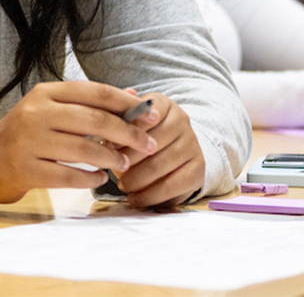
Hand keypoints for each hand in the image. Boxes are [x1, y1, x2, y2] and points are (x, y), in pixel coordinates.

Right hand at [0, 81, 159, 204]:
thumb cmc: (27, 132)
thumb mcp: (52, 108)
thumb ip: (90, 102)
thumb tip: (135, 94)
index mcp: (45, 93)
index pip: (95, 92)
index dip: (127, 103)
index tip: (152, 114)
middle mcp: (35, 113)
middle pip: (94, 120)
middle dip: (128, 133)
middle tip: (148, 144)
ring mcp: (29, 141)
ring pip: (84, 149)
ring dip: (111, 159)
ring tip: (123, 164)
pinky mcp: (26, 168)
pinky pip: (69, 175)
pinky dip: (90, 178)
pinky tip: (100, 178)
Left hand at [108, 91, 204, 207]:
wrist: (173, 148)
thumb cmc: (141, 133)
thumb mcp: (128, 119)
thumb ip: (116, 115)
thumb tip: (106, 110)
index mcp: (163, 104)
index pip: (144, 113)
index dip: (123, 130)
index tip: (107, 144)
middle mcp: (182, 121)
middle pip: (150, 142)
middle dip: (126, 158)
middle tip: (110, 168)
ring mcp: (193, 145)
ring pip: (159, 166)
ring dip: (136, 180)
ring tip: (122, 185)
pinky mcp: (198, 169)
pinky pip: (173, 186)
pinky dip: (150, 196)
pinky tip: (135, 199)